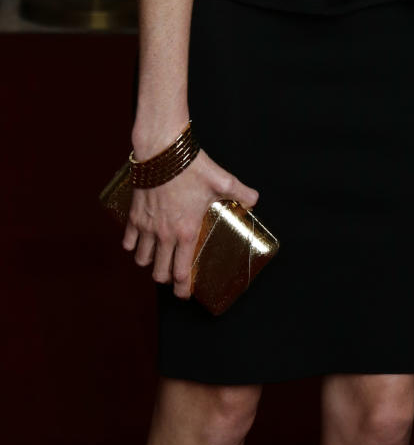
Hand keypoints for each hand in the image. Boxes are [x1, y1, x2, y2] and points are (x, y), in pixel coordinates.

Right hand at [122, 150, 259, 298]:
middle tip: (174, 276)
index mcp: (186, 232)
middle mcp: (164, 235)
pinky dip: (133, 245)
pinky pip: (128, 240)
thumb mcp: (223, 181)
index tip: (185, 293)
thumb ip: (242, 193)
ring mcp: (146, 226)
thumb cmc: (191, 167)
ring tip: (158, 258)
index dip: (183, 289)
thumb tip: (255, 200)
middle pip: (159, 273)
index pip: (182, 273)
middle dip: (167, 279)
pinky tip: (139, 241)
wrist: (162, 151)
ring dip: (149, 262)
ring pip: (142, 259)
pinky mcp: (134, 215)